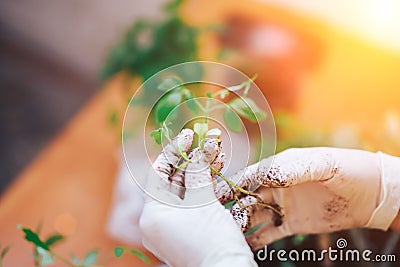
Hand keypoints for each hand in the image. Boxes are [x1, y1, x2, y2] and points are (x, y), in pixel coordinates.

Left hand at [139, 129, 256, 266]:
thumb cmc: (212, 239)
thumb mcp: (203, 201)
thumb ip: (197, 173)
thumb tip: (198, 152)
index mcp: (152, 214)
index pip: (158, 174)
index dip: (174, 151)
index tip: (189, 135)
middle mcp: (157, 222)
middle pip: (172, 182)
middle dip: (190, 160)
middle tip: (207, 142)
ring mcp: (171, 229)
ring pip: (183, 192)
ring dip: (199, 173)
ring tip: (216, 152)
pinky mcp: (186, 233)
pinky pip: (191, 205)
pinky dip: (202, 189)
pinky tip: (215, 173)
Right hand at [216, 147, 399, 249]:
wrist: (371, 194)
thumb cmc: (347, 170)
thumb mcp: (321, 164)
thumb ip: (294, 168)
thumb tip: (267, 175)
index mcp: (281, 167)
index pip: (251, 175)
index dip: (233, 184)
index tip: (216, 194)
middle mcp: (277, 186)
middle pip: (248, 197)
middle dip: (234, 207)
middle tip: (221, 221)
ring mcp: (284, 205)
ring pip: (255, 215)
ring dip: (242, 224)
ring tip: (231, 235)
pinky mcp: (292, 223)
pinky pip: (269, 232)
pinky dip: (257, 238)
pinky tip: (246, 244)